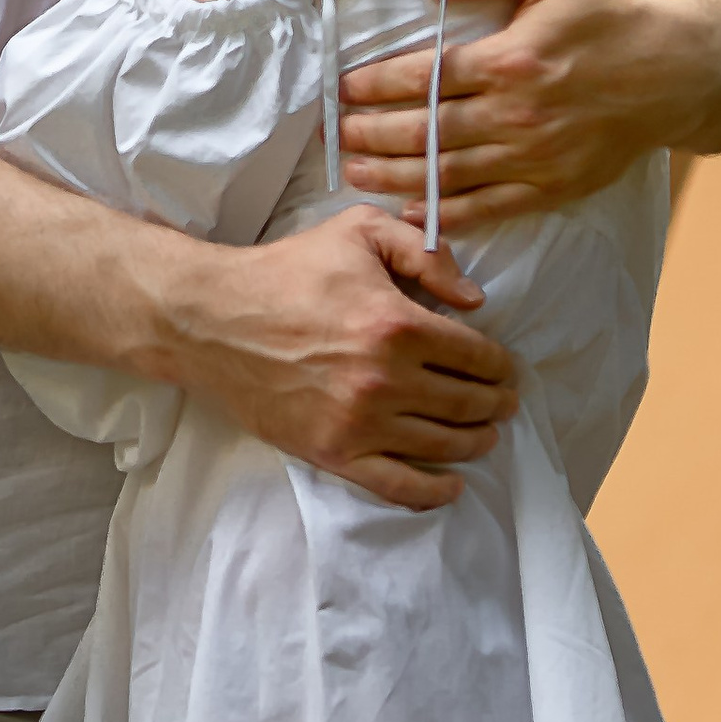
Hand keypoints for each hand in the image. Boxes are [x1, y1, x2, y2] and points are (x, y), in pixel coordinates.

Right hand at [161, 208, 515, 511]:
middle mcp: (386, 379)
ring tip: (484, 435)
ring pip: (443, 446)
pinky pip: (400, 487)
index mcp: (397, 323)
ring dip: (475, 442)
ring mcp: (361, 423)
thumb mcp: (358, 230)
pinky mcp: (335, 453)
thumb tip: (475, 300)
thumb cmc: (289, 270)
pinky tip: (451, 484)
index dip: (501, 364)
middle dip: (495, 404)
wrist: (215, 320)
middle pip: (468, 404)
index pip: (477, 356)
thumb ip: (424, 251)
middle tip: (502, 402)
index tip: (505, 367)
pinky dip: (434, 491)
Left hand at [336, 0, 720, 221]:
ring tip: (353, 172)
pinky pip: (490, 207)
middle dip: (373, 135)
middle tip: (335, 134)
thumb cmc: (607, 14)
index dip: (377, 85)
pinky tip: (411, 210)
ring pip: (449, 173)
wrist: (673, 72)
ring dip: (395, 175)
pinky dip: (447, 213)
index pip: (426, 77)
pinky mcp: (552, 186)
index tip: (344, 89)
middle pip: (427, 131)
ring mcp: (535, 156)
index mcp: (511, 59)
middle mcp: (517, 113)